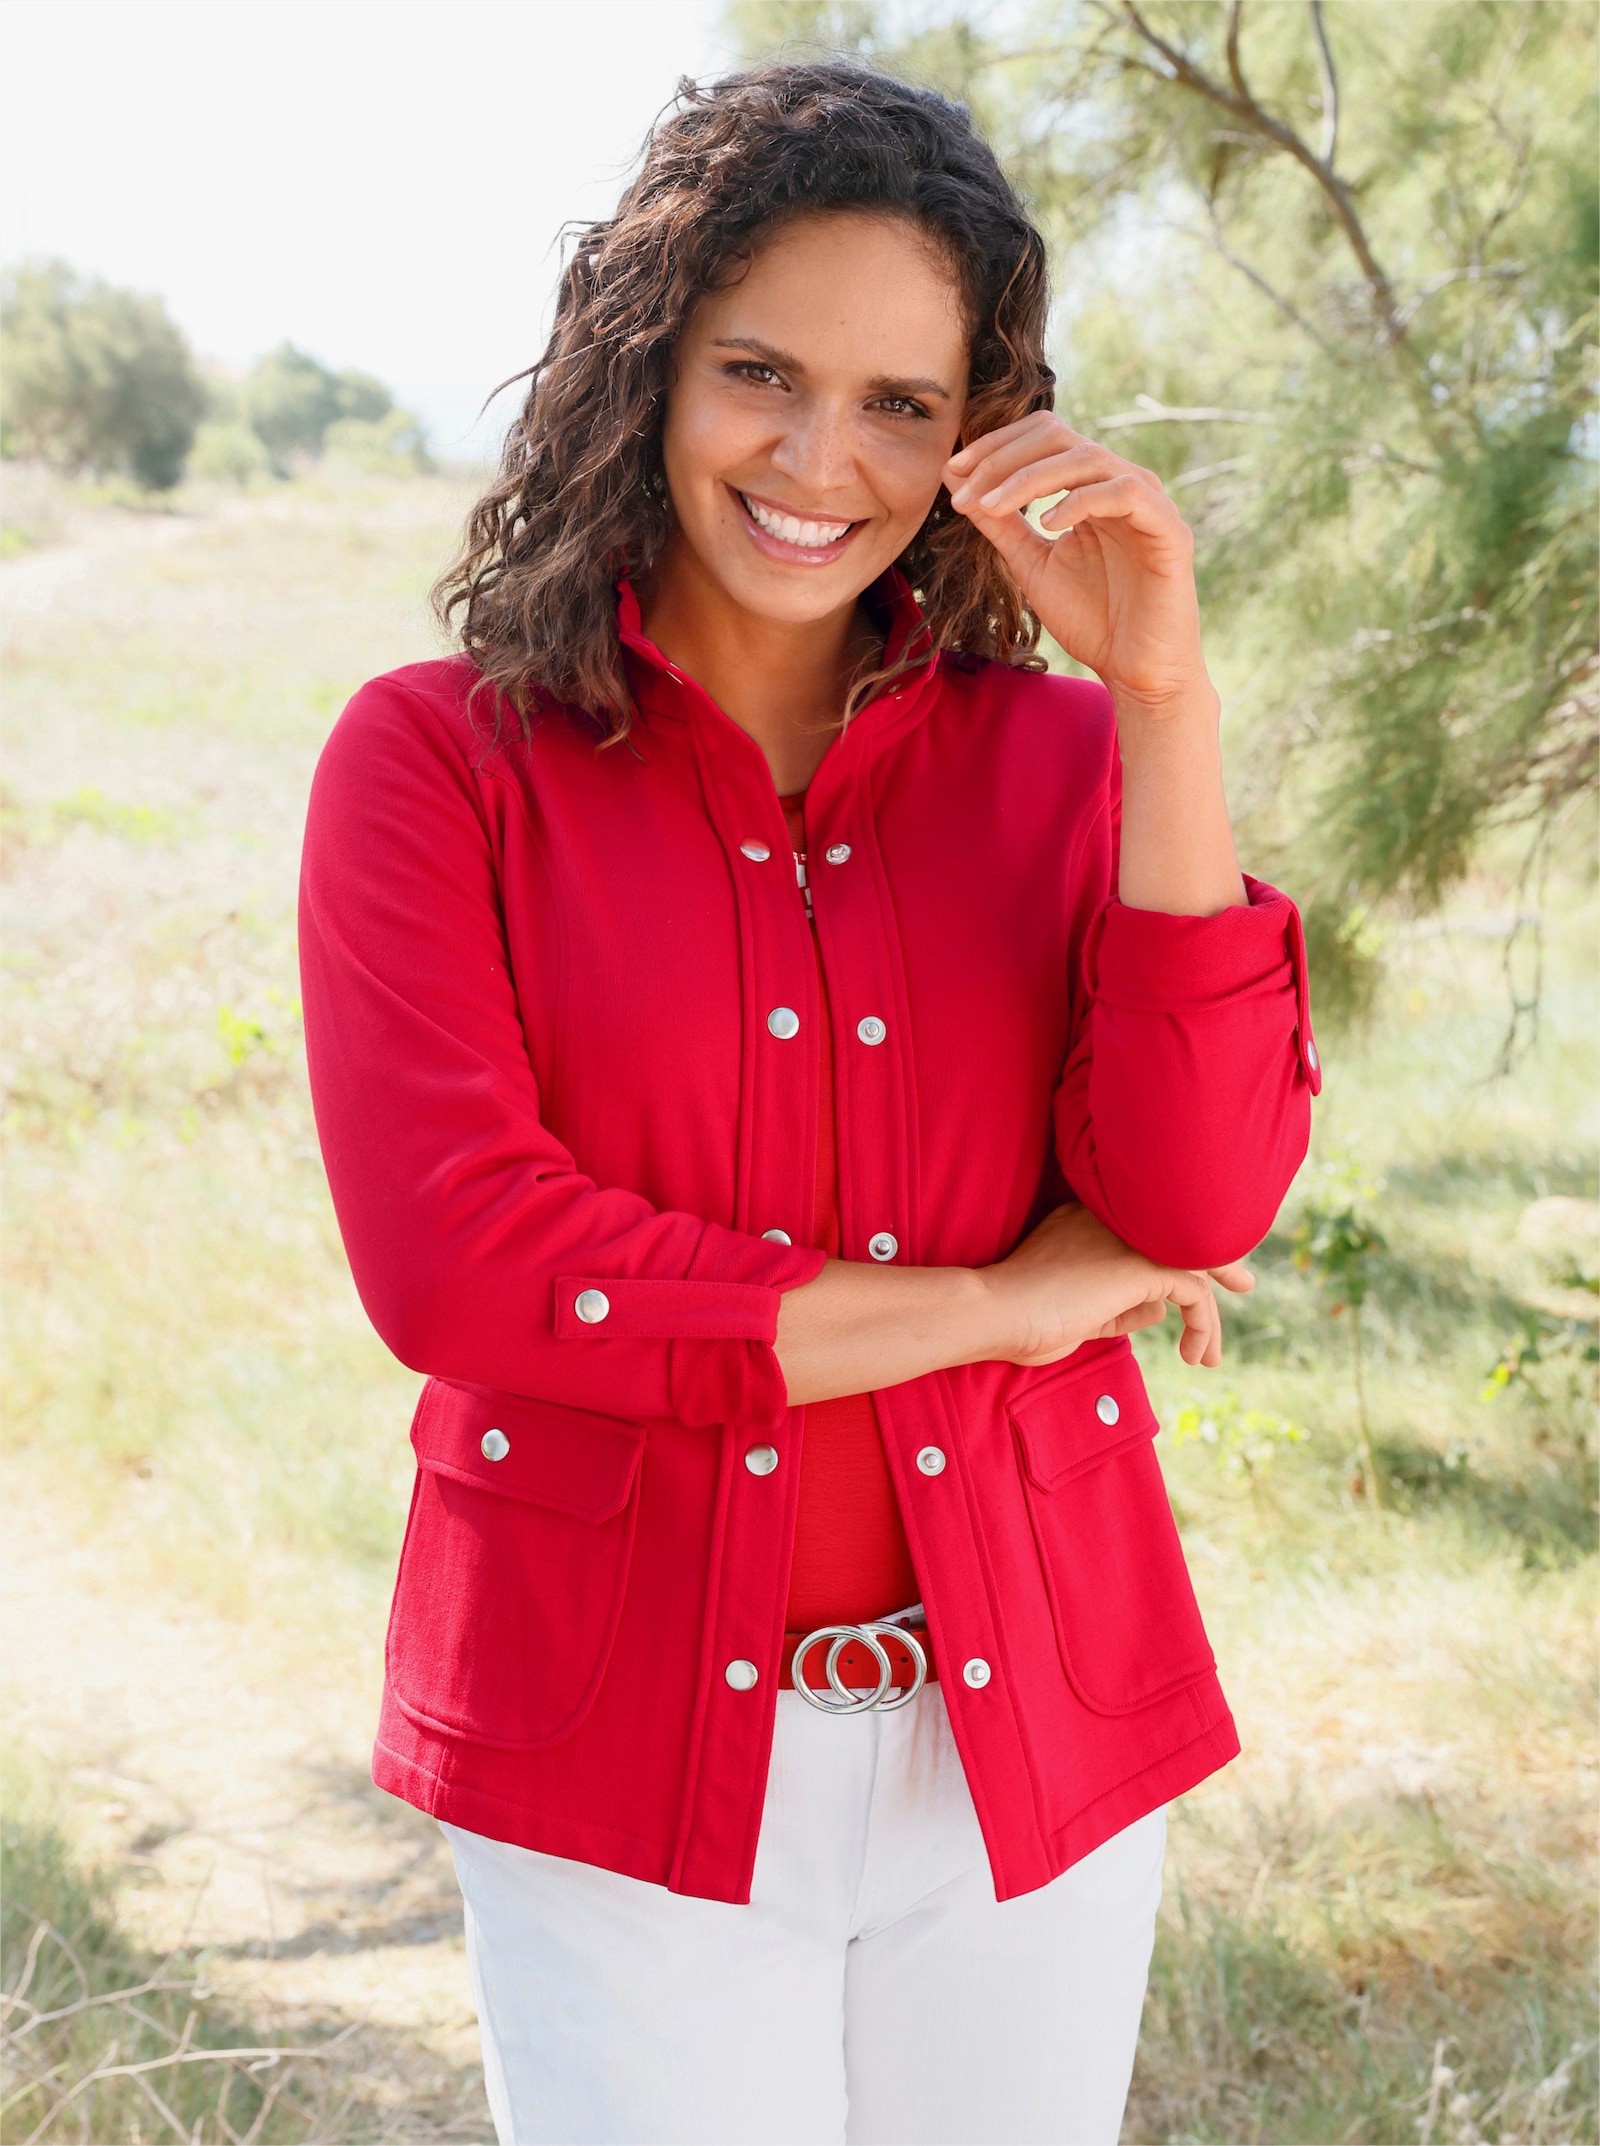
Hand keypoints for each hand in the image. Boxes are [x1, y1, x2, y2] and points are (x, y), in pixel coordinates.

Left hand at [945, 415, 1210, 714]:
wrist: (1136, 670)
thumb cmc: (1090, 619)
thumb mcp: (1030, 563)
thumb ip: (999, 522)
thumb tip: (956, 479)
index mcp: (1090, 486)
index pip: (1042, 438)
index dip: (996, 446)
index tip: (953, 472)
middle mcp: (1120, 483)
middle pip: (1059, 437)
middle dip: (1004, 458)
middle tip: (965, 489)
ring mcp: (1148, 502)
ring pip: (1087, 457)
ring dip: (1030, 478)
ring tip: (992, 508)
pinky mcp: (1169, 529)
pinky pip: (1124, 493)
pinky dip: (1080, 501)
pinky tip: (1047, 524)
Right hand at [981, 1203, 1254, 1369]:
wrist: (994, 1311)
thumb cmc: (1021, 1319)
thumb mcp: (1082, 1313)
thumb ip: (1121, 1306)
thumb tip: (1159, 1310)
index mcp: (1089, 1220)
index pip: (1150, 1229)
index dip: (1182, 1252)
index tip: (1203, 1279)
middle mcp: (1111, 1217)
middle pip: (1182, 1233)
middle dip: (1217, 1260)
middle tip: (1244, 1283)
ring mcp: (1127, 1236)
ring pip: (1194, 1264)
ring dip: (1210, 1315)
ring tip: (1210, 1356)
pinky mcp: (1140, 1264)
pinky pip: (1194, 1292)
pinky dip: (1204, 1326)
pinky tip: (1196, 1356)